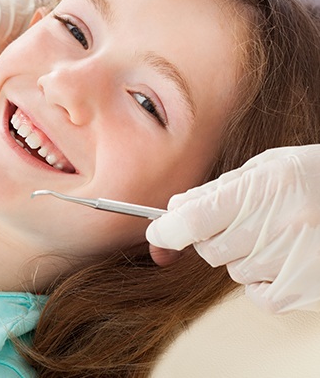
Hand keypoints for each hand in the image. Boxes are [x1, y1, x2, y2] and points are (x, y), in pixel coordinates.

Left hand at [146, 145, 319, 312]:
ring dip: (239, 253)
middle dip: (210, 235)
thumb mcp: (266, 167)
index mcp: (260, 191)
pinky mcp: (302, 292)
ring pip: (231, 268)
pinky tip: (281, 257)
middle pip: (207, 248)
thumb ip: (218, 188)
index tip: (157, 231)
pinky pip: (255, 294)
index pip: (192, 220)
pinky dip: (258, 279)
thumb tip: (176, 206)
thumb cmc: (315, 176)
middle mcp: (273, 229)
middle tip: (239, 218)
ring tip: (274, 232)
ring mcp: (289, 264)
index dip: (166, 229)